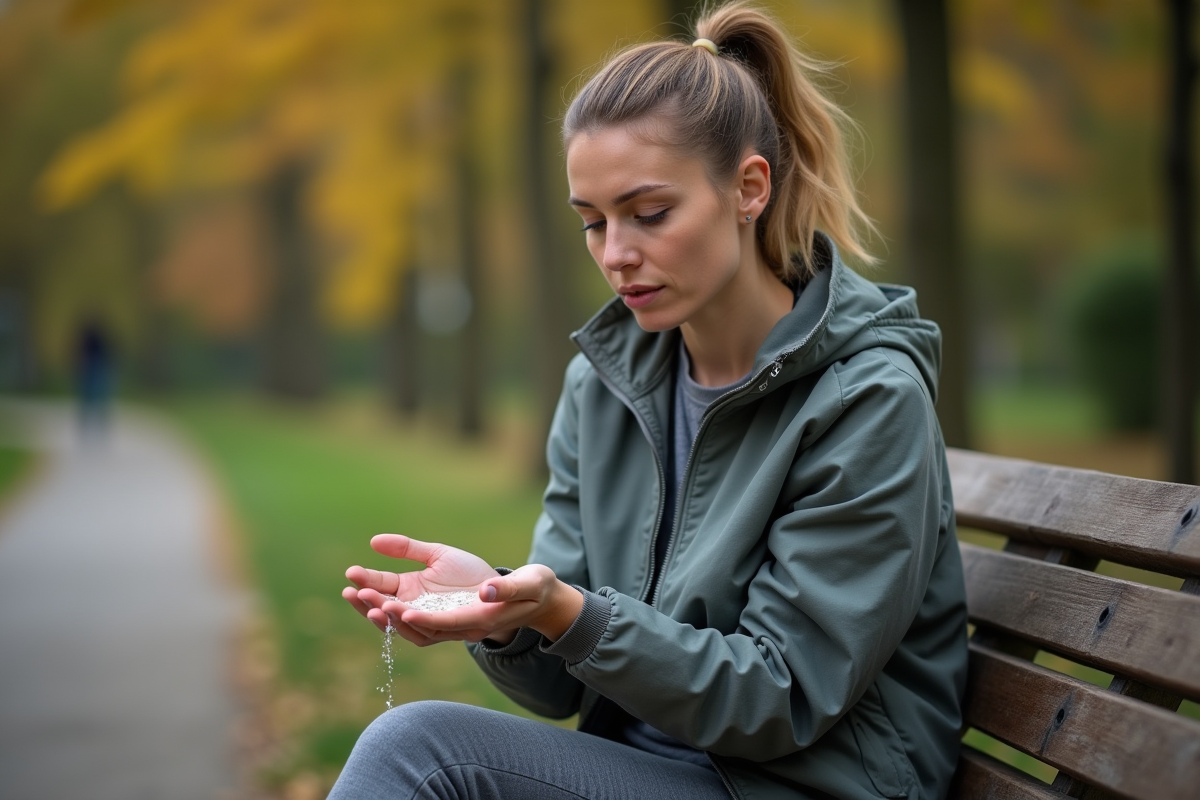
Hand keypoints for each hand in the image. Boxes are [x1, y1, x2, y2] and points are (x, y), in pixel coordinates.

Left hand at [342, 534, 583, 645]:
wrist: (533, 596)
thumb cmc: (532, 587)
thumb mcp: (526, 582)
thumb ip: (504, 587)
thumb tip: (486, 591)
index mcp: (476, 620)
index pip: (444, 624)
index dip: (422, 619)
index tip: (400, 609)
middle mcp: (455, 625)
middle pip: (414, 626)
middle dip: (388, 612)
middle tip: (361, 593)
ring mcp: (443, 618)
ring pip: (404, 622)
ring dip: (377, 609)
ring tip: (353, 590)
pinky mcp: (437, 607)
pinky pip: (405, 612)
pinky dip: (383, 603)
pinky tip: (363, 587)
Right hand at [343, 534, 498, 643]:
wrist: (505, 588)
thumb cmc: (469, 574)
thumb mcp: (436, 554)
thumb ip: (407, 549)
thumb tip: (373, 541)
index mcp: (411, 591)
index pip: (382, 588)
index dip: (366, 582)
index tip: (351, 573)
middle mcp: (418, 610)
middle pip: (386, 612)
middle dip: (368, 604)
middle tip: (352, 592)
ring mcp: (434, 623)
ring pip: (405, 626)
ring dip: (389, 617)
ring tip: (376, 604)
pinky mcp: (453, 629)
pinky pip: (432, 630)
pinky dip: (418, 623)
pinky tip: (404, 613)